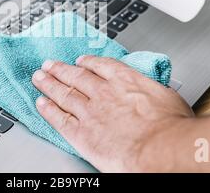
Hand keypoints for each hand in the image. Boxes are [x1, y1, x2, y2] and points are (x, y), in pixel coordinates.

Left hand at [31, 55, 193, 171]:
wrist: (160, 148)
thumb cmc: (170, 127)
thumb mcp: (167, 98)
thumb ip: (152, 92)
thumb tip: (154, 94)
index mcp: (125, 80)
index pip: (100, 66)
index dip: (87, 63)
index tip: (80, 61)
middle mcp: (104, 92)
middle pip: (76, 76)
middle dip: (60, 70)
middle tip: (49, 64)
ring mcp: (90, 112)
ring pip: (63, 93)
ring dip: (49, 84)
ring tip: (39, 78)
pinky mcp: (82, 134)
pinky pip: (59, 118)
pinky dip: (48, 109)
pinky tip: (41, 103)